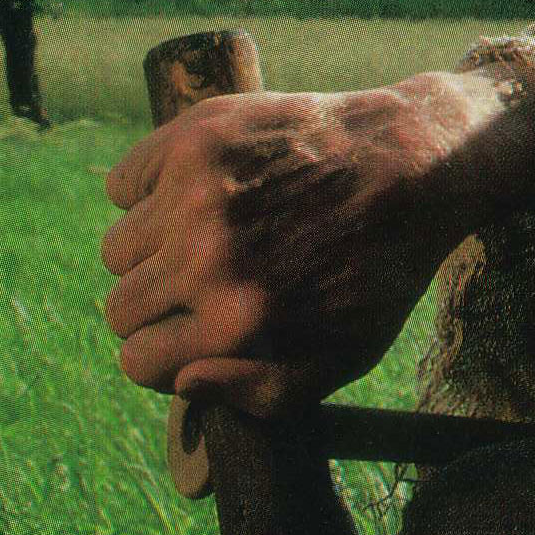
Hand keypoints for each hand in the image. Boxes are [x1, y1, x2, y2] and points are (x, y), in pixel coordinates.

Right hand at [100, 66, 534, 414]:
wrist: (417, 167)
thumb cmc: (378, 270)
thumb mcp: (345, 355)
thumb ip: (262, 394)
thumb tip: (184, 384)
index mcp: (236, 322)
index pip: (137, 360)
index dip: (165, 353)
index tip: (191, 333)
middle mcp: (206, 260)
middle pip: (120, 307)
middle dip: (158, 306)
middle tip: (205, 285)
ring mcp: (195, 196)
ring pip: (118, 248)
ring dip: (153, 250)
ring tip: (212, 238)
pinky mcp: (194, 140)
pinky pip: (123, 185)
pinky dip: (149, 191)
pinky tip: (202, 194)